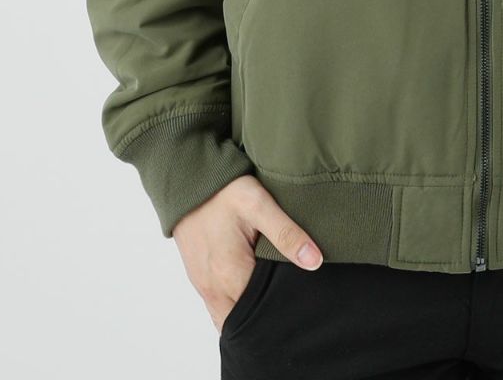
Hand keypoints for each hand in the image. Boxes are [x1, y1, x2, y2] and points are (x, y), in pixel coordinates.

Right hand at [172, 175, 324, 331]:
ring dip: (250, 317)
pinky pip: (219, 308)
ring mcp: (203, 287)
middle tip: (291, 306)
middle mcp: (213, 288)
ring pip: (229, 319)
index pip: (263, 313)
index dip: (284, 309)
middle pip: (245, 322)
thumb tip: (315, 261)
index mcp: (230, 274)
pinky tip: (252, 294)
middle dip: (267, 320)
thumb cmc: (223, 191)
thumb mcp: (259, 204)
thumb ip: (286, 234)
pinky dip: (235, 309)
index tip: (301, 302)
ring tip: (274, 301)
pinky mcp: (199, 280)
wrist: (188, 179)